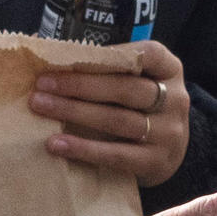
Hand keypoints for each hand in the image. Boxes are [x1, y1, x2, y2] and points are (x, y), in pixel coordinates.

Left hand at [32, 35, 191, 186]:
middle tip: (42, 84)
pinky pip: (116, 154)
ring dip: (75, 113)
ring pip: (117, 120)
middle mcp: (175, 99)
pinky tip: (56, 144)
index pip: (147, 54)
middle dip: (80, 85)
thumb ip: (108, 68)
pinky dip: (83, 149)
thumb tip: (49, 54)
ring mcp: (168, 133)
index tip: (69, 56)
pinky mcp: (156, 162)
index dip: (111, 54)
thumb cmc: (138, 108)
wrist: (166, 154)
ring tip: (41, 107)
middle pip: (125, 89)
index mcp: (169, 70)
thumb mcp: (136, 82)